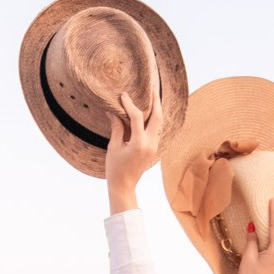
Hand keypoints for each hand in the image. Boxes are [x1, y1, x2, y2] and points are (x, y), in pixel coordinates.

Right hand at [103, 88, 166, 211]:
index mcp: (139, 143)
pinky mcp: (154, 148)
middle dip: (155, 100)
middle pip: (157, 116)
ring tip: (153, 95)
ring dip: (157, 108)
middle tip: (152, 86)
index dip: (130, 104)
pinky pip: (157, 129)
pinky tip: (150, 110)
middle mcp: (150, 144)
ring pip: (160, 122)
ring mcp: (154, 146)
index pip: (137, 117)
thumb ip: (117, 128)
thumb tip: (113, 111)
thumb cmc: (115, 168)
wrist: (124, 186)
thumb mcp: (113, 147)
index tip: (123, 95)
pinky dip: (154, 118)